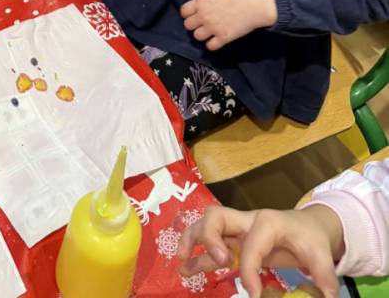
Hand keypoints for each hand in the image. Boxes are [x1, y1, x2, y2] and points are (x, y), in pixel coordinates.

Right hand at [178, 204, 343, 297]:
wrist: (307, 226)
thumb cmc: (310, 238)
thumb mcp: (320, 255)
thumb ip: (324, 276)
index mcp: (268, 222)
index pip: (252, 243)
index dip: (250, 269)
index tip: (253, 293)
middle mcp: (246, 220)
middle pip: (217, 216)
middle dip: (210, 238)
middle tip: (218, 263)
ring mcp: (236, 228)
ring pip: (205, 224)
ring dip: (191, 241)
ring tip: (182, 262)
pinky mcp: (231, 238)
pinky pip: (206, 239)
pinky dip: (193, 249)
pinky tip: (185, 266)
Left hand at [180, 0, 276, 50]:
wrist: (256, 5)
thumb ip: (206, 1)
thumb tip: (200, 8)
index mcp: (202, 2)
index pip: (184, 12)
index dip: (188, 13)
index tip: (194, 15)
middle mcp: (205, 16)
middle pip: (188, 25)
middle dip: (194, 25)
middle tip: (202, 24)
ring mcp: (213, 28)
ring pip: (197, 37)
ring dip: (202, 35)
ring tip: (210, 31)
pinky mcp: (224, 38)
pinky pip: (210, 46)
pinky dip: (212, 44)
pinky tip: (217, 39)